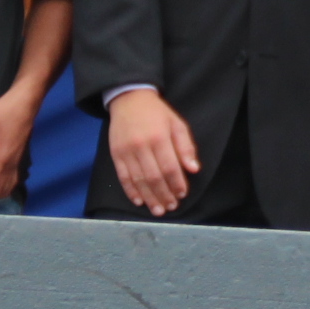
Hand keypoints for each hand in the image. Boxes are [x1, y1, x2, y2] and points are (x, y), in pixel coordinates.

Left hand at [0, 87, 39, 207]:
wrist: (26, 103)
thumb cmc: (4, 112)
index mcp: (1, 158)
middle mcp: (11, 163)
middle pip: (0, 188)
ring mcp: (18, 160)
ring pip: (9, 184)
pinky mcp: (20, 155)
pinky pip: (14, 177)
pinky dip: (6, 185)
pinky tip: (0, 182)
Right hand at [108, 88, 201, 215]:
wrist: (129, 99)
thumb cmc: (157, 113)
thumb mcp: (177, 124)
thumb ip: (186, 147)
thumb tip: (193, 169)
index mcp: (159, 137)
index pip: (170, 167)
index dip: (177, 184)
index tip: (182, 194)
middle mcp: (142, 145)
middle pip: (154, 177)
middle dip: (164, 195)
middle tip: (171, 207)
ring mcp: (126, 151)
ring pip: (138, 180)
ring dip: (149, 197)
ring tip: (158, 210)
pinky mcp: (116, 154)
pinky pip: (123, 177)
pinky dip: (131, 191)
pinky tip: (139, 201)